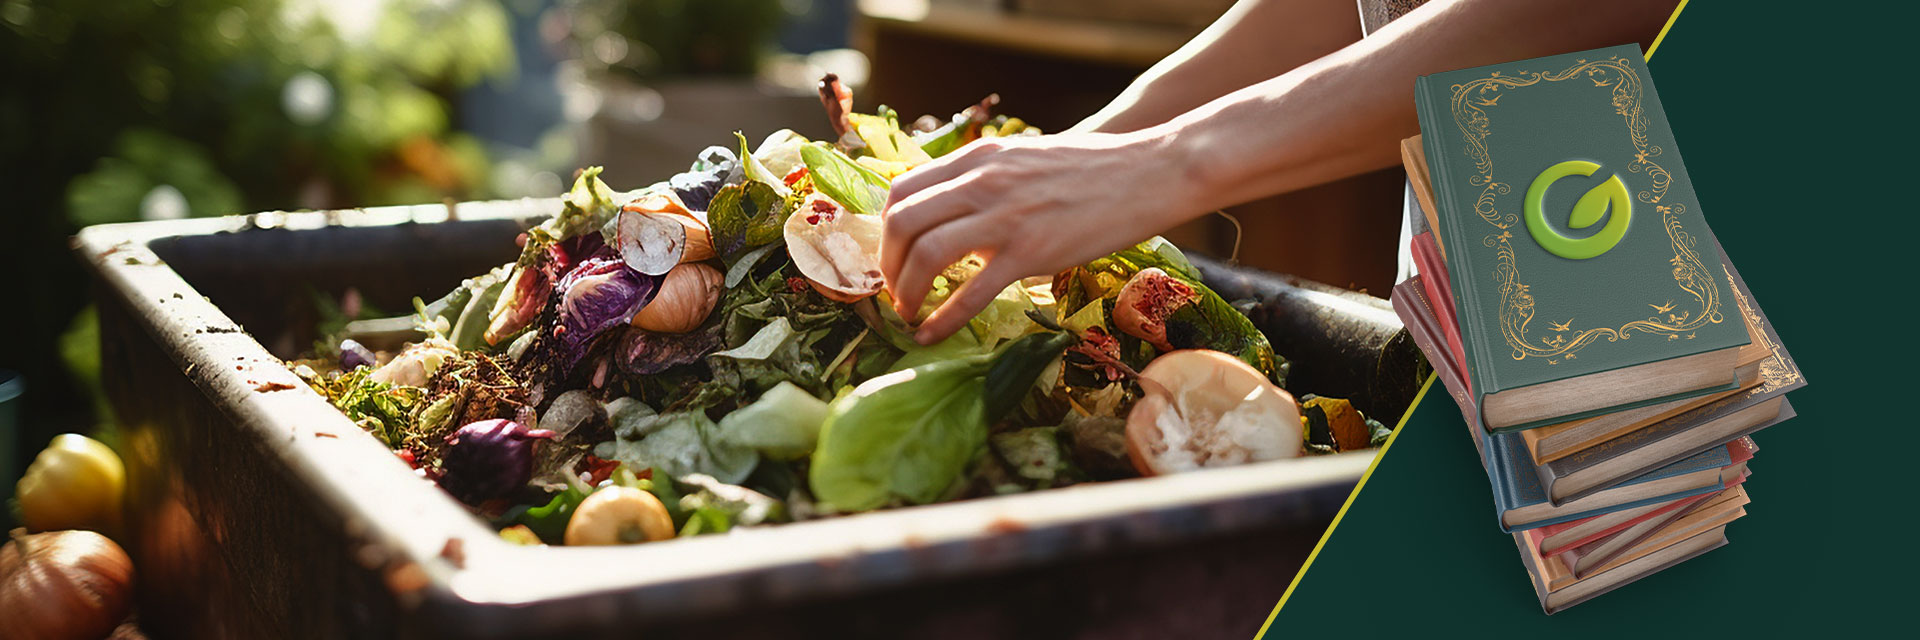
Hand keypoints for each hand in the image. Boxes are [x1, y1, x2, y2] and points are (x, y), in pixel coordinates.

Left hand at [880, 130, 1200, 343]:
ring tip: (909, 314)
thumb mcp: (1024, 159)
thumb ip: (985, 181)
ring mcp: (1005, 216)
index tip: (892, 257)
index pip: (901, 189)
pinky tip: (932, 335)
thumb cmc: (1093, 169)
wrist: (1150, 170)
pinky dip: (942, 318)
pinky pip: (971, 290)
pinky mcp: (1031, 250)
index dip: (884, 231)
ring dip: (906, 291)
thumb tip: (954, 215)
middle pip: (902, 222)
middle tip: (895, 291)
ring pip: (926, 254)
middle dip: (887, 265)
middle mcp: (982, 181)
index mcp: (978, 158)